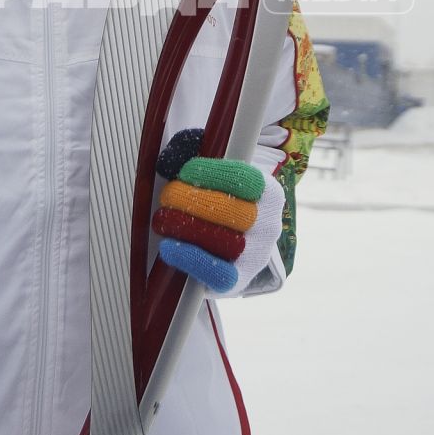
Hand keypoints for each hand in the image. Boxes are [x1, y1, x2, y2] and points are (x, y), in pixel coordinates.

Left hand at [152, 127, 284, 294]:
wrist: (226, 242)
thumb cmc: (214, 200)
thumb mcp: (209, 172)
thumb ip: (190, 153)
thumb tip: (168, 159)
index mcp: (269, 194)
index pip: (248, 180)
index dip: (214, 174)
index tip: (186, 172)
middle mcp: (269, 226)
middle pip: (232, 212)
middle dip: (193, 201)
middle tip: (168, 196)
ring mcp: (256, 256)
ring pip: (225, 242)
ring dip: (187, 228)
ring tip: (164, 219)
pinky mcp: (238, 281)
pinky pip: (219, 274)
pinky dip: (191, 259)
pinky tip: (170, 247)